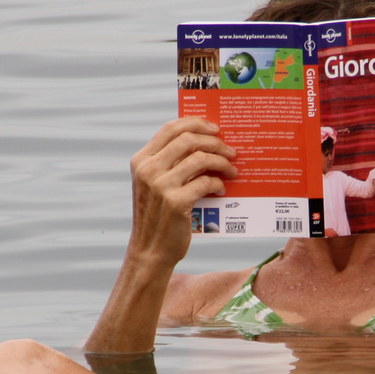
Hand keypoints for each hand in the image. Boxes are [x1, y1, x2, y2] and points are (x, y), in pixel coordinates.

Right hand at [127, 117, 236, 267]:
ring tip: (232, 170)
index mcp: (142, 160)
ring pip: (200, 159)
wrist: (151, 250)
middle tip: (230, 151)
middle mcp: (148, 170)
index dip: (196, 123)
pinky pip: (206, 182)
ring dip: (222, 162)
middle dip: (215, 142)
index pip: (171, 128)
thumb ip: (170, 163)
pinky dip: (218, 183)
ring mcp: (160, 186)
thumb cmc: (158, 216)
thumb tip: (204, 142)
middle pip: (189, 139)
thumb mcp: (154, 185)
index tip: (215, 129)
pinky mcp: (175, 202)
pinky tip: (222, 189)